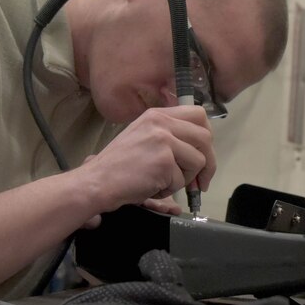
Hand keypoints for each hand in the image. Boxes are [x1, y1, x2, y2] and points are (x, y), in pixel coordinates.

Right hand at [78, 105, 214, 211]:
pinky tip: (151, 186)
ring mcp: (164, 141)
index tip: (203, 154)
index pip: (198, 115)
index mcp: (157, 115)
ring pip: (198, 161)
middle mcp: (162, 122)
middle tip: (201, 181)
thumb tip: (200, 149)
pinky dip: (168, 190)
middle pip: (205, 138)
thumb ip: (168, 136)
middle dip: (207, 163)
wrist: (97, 181)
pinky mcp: (164, 161)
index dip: (206, 137)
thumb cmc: (117, 166)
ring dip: (185, 179)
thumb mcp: (143, 137)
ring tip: (162, 182)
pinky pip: (182, 181)